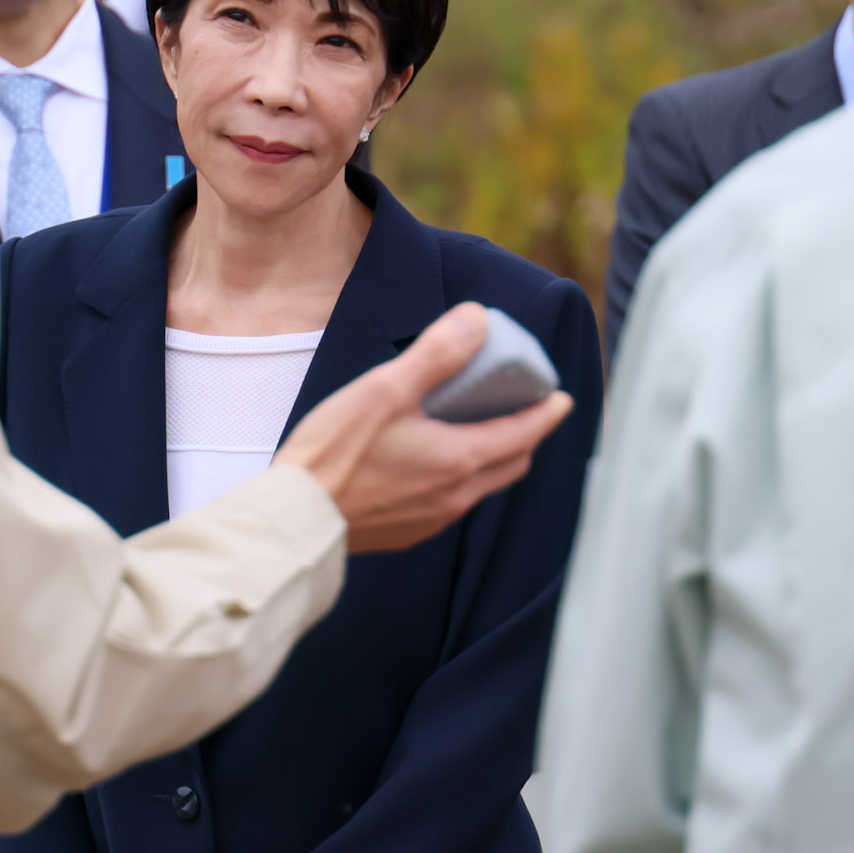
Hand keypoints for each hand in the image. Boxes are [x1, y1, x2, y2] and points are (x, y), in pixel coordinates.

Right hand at [275, 301, 572, 552]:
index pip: (524, 434)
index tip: (560, 397)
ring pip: (482, 484)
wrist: (293, 520)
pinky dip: (460, 476)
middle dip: (525, 434)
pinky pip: (450, 502)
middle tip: (521, 407)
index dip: (546, 413)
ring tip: (475, 426)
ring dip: (492, 455)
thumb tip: (477, 320)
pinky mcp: (407, 532)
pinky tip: (430, 459)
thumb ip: (436, 355)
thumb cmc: (333, 454)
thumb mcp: (385, 390)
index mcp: (458, 460)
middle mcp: (455, 495)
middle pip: (511, 463)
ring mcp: (432, 519)